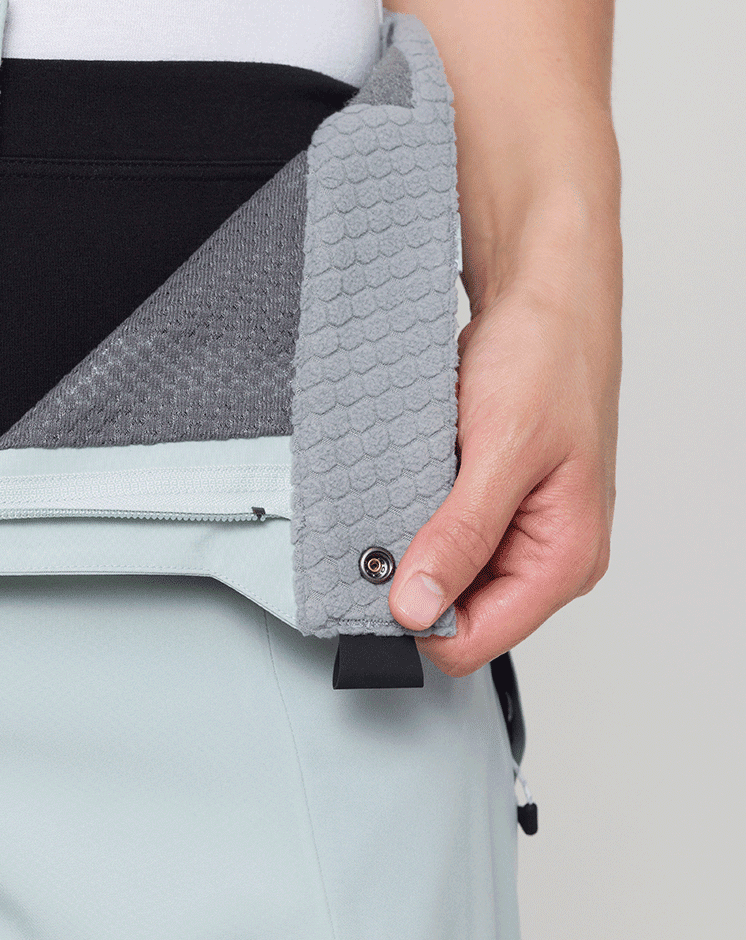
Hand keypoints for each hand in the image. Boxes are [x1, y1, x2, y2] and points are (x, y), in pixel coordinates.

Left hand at [388, 246, 620, 676]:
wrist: (544, 298)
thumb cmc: (548, 359)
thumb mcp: (502, 451)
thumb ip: (460, 536)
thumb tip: (416, 606)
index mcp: (564, 560)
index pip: (474, 641)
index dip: (416, 620)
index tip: (374, 578)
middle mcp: (544, 556)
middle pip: (454, 614)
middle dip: (410, 578)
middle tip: (379, 521)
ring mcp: (516, 532)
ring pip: (440, 574)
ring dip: (409, 542)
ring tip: (401, 490)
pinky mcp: (489, 505)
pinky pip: (438, 534)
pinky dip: (412, 513)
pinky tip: (408, 478)